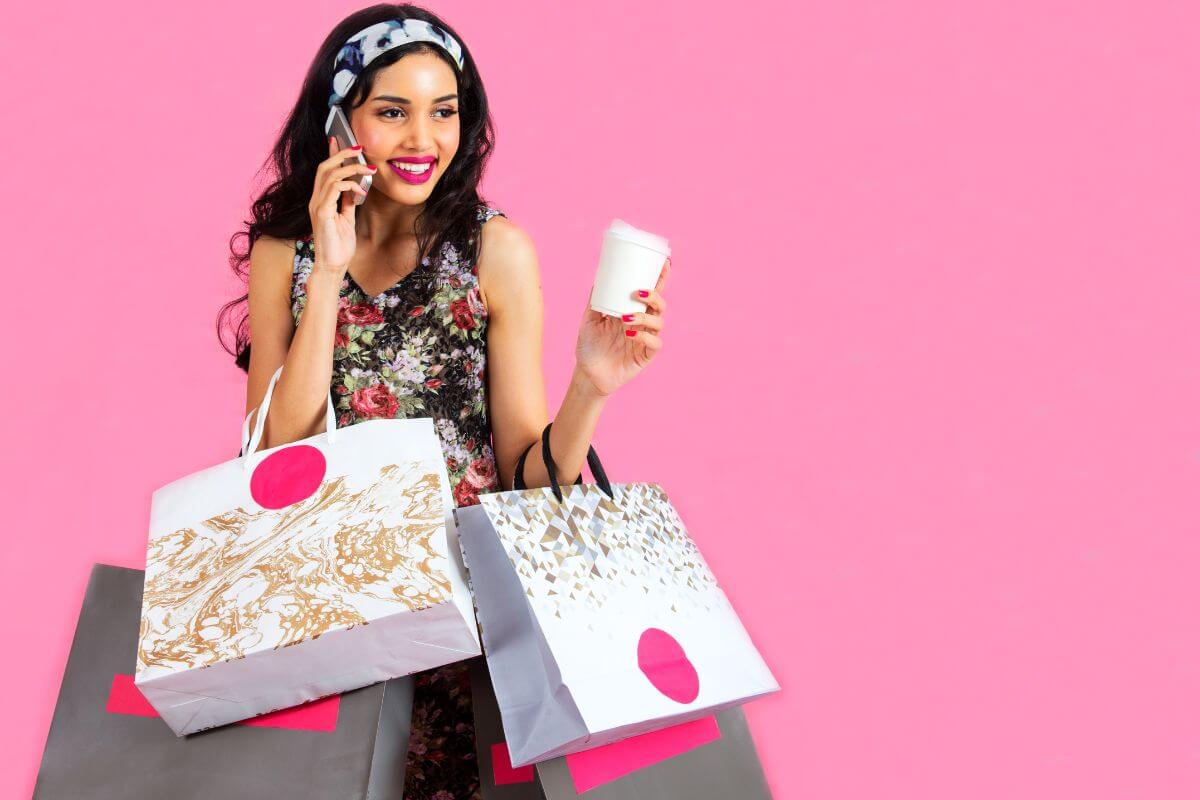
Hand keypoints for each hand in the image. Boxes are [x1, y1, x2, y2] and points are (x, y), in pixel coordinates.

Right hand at [308, 135, 375, 276]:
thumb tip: (354, 188)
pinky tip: (361, 190)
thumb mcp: (346, 218)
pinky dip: (349, 185)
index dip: (332, 153)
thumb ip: (347, 202)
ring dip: (351, 168)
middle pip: (324, 167)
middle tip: (360, 148)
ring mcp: (317, 206)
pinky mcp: (322, 213)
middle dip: (342, 154)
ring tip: (369, 168)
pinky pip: (334, 189)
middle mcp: (316, 200)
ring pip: (329, 174)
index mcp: (321, 200)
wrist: (332, 266)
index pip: (324, 170)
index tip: (341, 139)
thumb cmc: (339, 246)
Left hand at [575, 256, 670, 397]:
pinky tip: (631, 334)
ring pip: (659, 323)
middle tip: (638, 294)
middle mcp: (642, 324)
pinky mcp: (645, 356)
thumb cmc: (589, 346)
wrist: (587, 374)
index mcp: (632, 312)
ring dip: (645, 317)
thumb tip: (598, 279)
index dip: (660, 278)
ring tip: (626, 318)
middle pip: (660, 306)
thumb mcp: (589, 320)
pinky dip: (645, 336)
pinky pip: (655, 344)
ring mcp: (645, 340)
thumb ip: (595, 301)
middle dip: (654, 296)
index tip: (663, 263)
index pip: (650, 294)